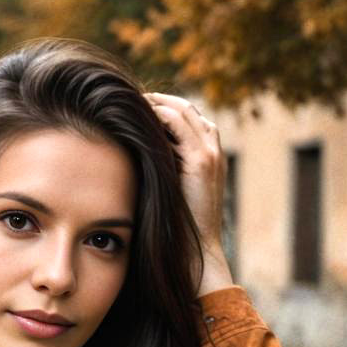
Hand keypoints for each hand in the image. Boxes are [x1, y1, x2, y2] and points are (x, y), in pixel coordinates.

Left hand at [142, 90, 226, 253]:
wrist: (195, 249)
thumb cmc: (176, 225)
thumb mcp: (170, 188)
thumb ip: (162, 167)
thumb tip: (134, 151)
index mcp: (209, 156)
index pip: (189, 118)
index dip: (164, 107)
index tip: (138, 107)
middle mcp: (214, 150)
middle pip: (188, 108)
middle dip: (159, 99)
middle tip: (132, 97)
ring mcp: (211, 153)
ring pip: (184, 110)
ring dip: (157, 102)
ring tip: (132, 102)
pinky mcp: (201, 161)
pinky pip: (178, 124)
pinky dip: (157, 114)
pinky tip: (138, 115)